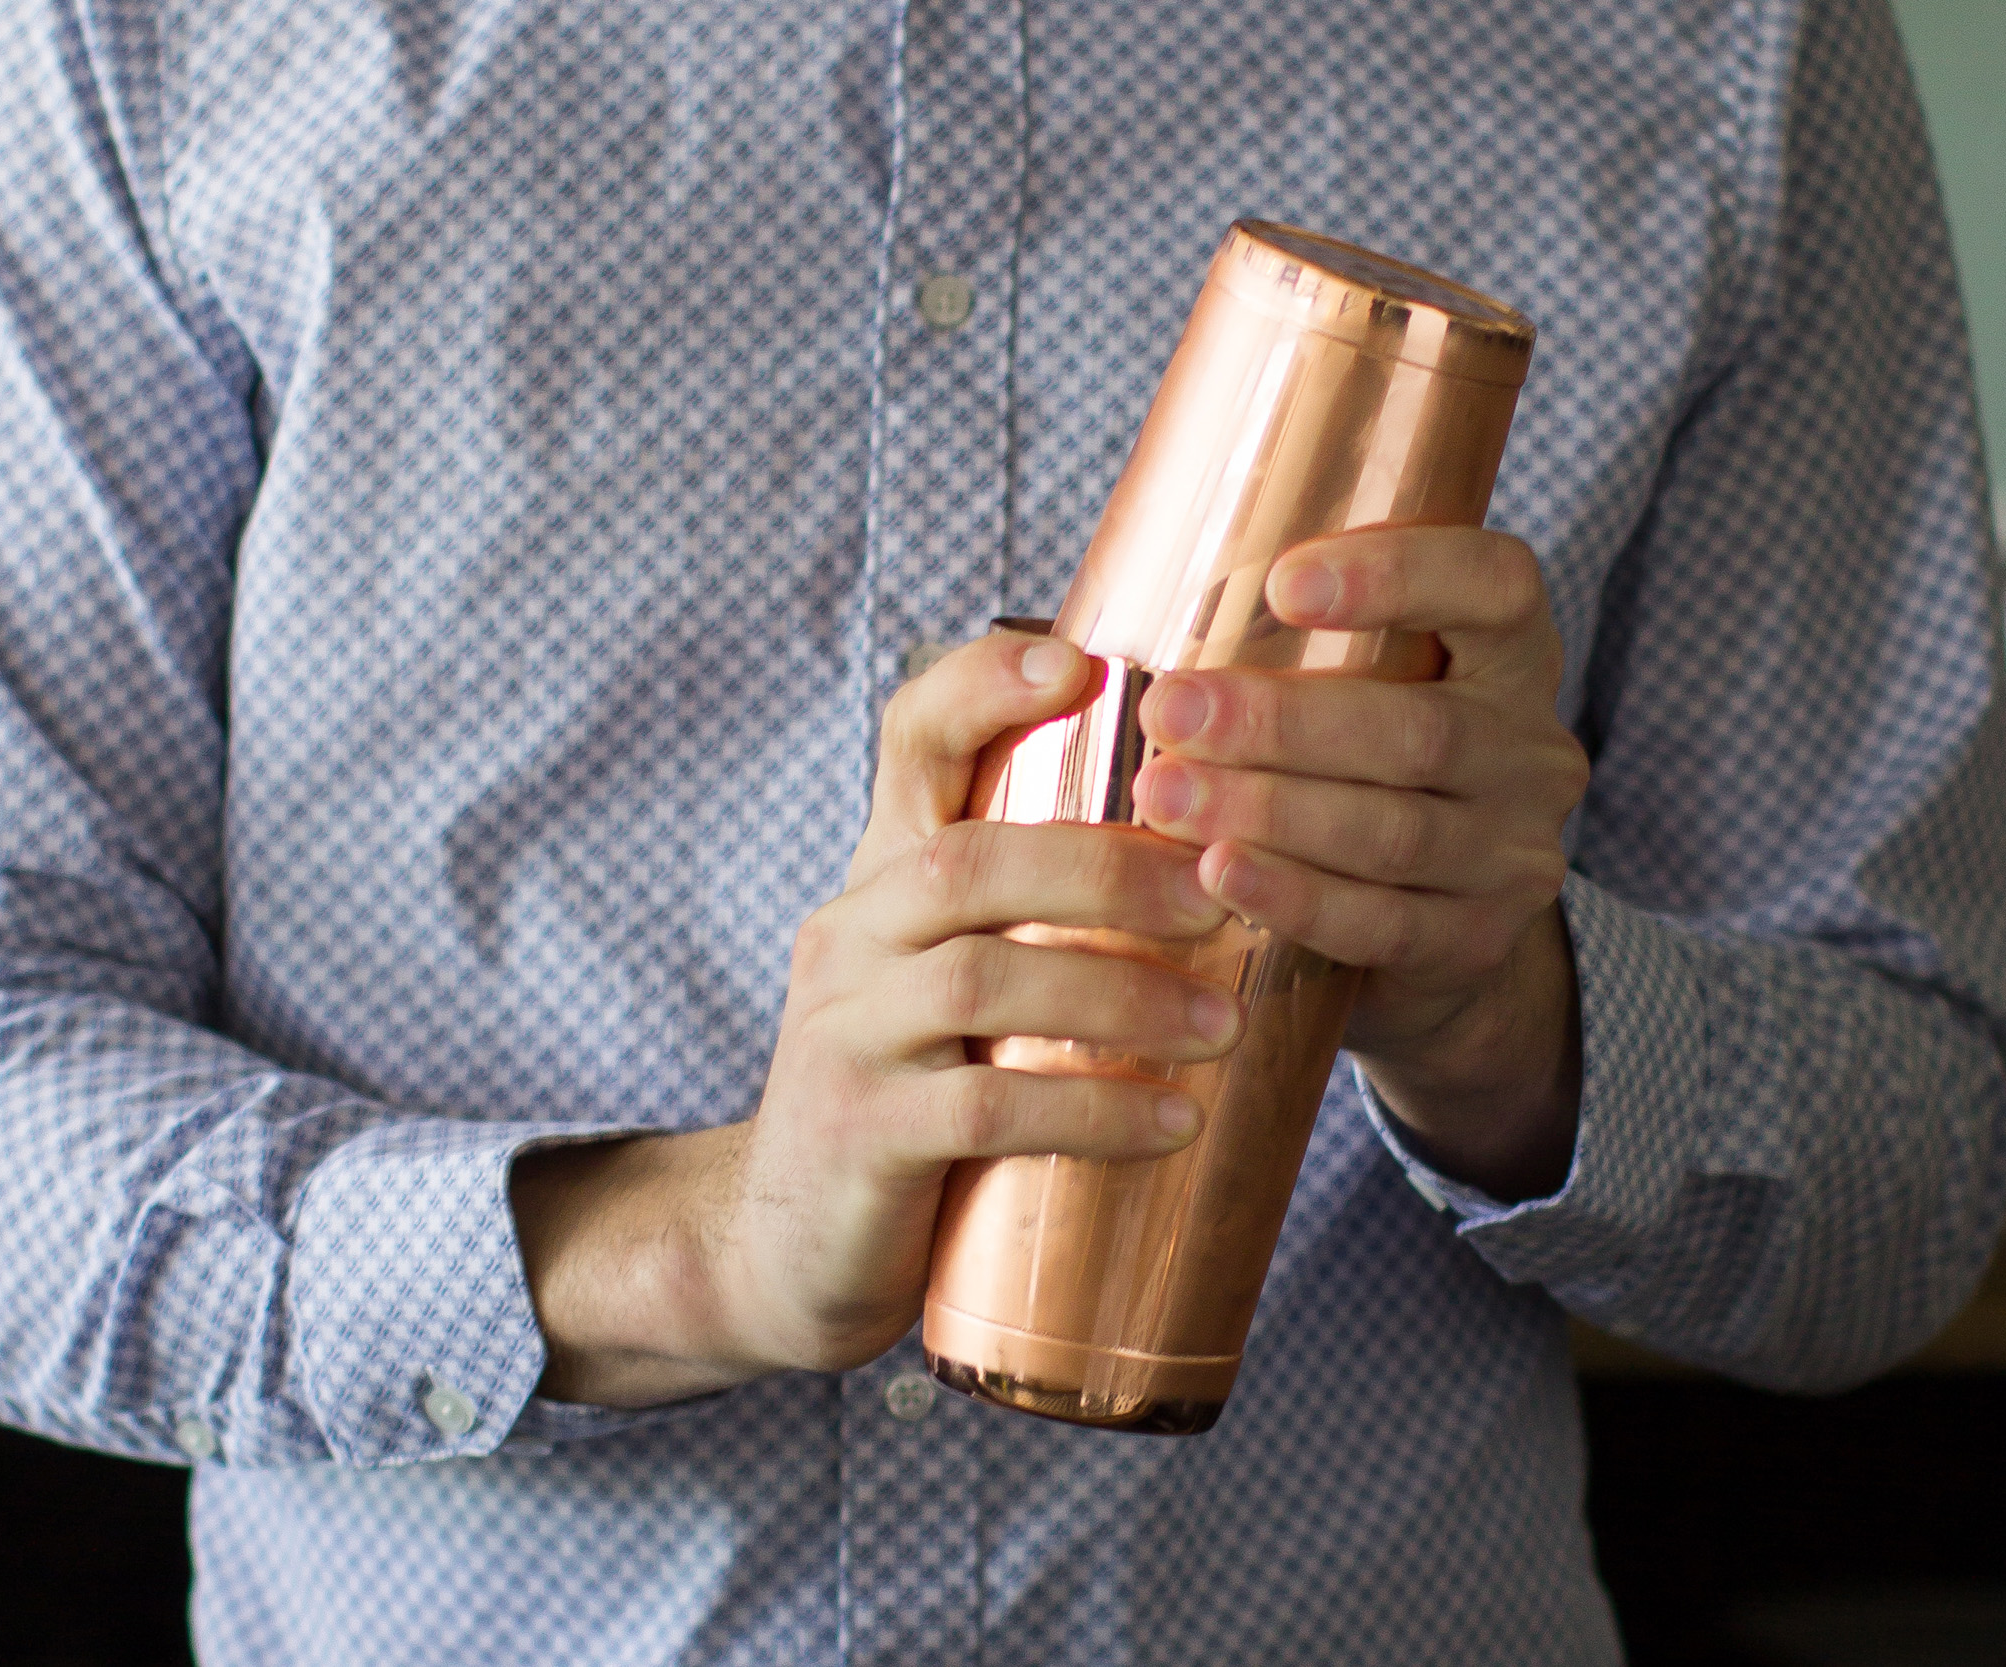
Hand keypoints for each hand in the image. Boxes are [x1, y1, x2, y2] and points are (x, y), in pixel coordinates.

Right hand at [514, 632, 1239, 1404]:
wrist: (784, 1248)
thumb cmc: (911, 1099)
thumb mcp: (950, 985)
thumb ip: (1033, 919)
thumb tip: (1216, 859)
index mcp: (882, 879)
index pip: (910, 740)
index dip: (985, 685)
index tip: (1087, 663)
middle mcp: (850, 936)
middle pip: (969, 860)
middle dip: (1108, 871)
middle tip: (1221, 900)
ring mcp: (845, 1037)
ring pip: (982, 981)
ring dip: (1121, 998)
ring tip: (1222, 1025)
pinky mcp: (860, 1138)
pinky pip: (983, 1111)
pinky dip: (1091, 1113)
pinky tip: (1173, 1122)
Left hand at [1129, 525, 1589, 1200]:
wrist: (1432, 936)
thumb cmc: (1358, 771)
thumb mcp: (1362, 690)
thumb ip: (1291, 647)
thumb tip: (1114, 612)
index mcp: (1512, 653)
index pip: (1495, 586)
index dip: (1401, 576)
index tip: (1283, 584)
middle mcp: (1532, 749)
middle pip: (1417, 727)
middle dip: (1280, 721)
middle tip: (1169, 709)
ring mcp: (1515, 852)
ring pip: (1393, 829)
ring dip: (1267, 811)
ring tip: (1166, 795)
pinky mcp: (1477, 939)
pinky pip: (1381, 921)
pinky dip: (1293, 896)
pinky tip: (1217, 874)